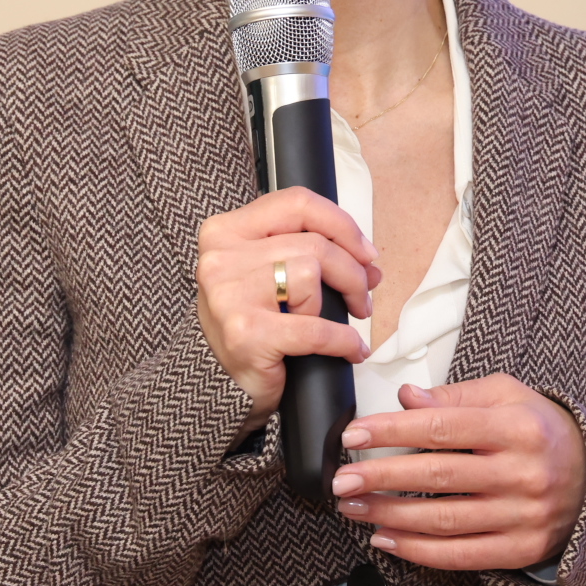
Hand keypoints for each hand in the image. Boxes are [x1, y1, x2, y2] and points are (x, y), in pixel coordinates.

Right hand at [195, 187, 380, 426]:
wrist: (216, 381)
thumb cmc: (246, 323)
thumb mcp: (268, 274)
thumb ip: (311, 256)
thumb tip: (369, 263)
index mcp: (226, 231)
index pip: (296, 203)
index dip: (341, 224)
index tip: (364, 251)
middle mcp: (222, 258)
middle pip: (313, 243)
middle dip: (352, 271)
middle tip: (362, 296)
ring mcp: (231, 294)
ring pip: (311, 273)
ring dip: (342, 302)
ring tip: (347, 321)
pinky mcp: (246, 333)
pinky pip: (315, 328)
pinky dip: (342, 340)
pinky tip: (350, 349)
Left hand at [328, 374, 585, 571]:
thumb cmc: (541, 431)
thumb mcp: (509, 396)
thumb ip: (456, 395)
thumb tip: (406, 396)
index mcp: (518, 428)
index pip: (441, 427)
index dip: (391, 431)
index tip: (353, 435)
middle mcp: (523, 474)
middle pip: (438, 476)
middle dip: (381, 477)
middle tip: (341, 478)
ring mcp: (524, 517)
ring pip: (443, 520)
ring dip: (389, 516)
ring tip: (353, 507)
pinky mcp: (521, 550)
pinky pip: (461, 556)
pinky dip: (418, 551)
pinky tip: (386, 539)